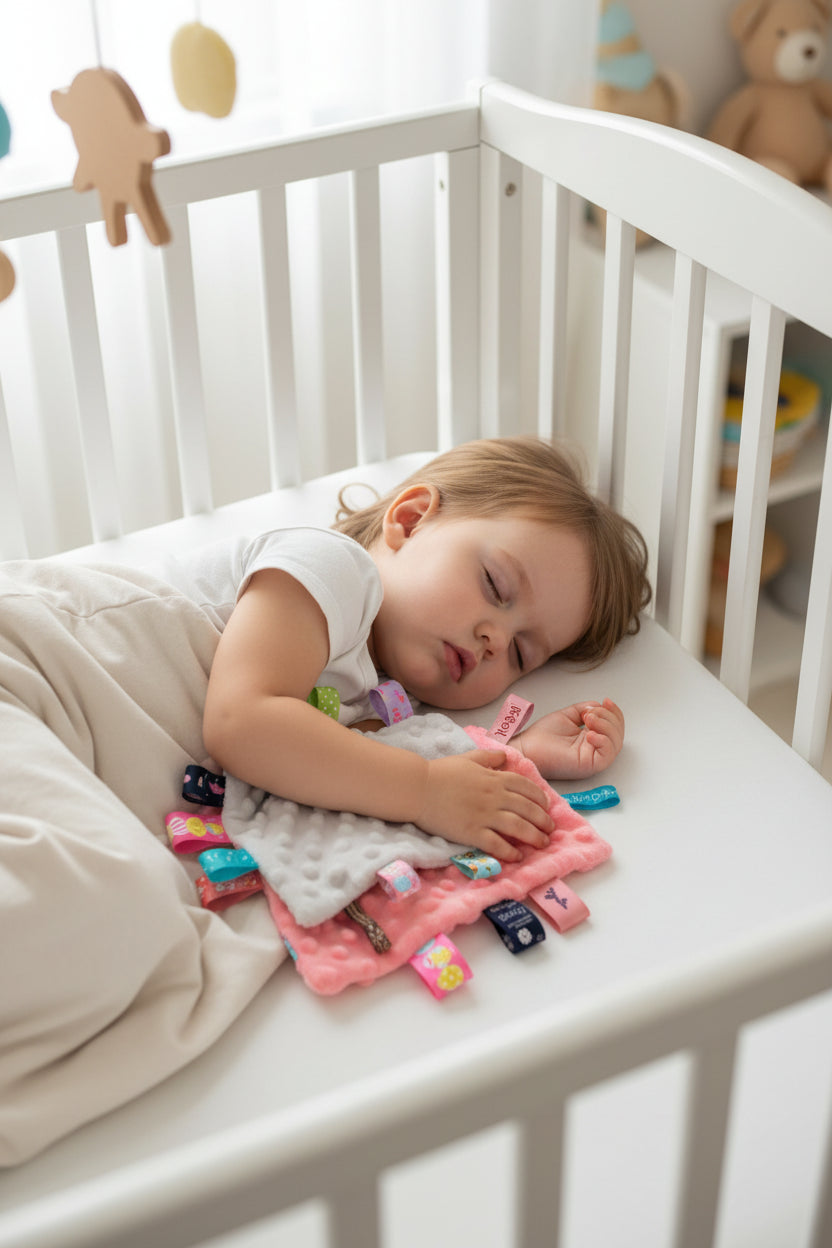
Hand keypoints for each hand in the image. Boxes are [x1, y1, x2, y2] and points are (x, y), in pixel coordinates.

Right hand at [417, 749, 553, 860]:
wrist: (418, 787)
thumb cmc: (441, 772)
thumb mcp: (468, 758)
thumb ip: (488, 757)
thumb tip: (504, 757)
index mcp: (494, 778)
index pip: (526, 787)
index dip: (540, 798)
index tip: (546, 806)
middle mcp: (495, 796)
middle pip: (528, 809)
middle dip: (543, 820)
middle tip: (550, 828)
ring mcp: (485, 815)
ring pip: (518, 827)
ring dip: (534, 836)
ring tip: (542, 843)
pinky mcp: (472, 832)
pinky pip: (497, 844)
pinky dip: (510, 851)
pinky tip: (517, 856)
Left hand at [515, 699, 623, 780]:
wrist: (528, 747)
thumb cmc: (542, 736)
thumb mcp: (568, 715)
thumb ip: (586, 709)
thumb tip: (599, 706)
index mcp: (590, 737)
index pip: (613, 726)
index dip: (614, 712)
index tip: (606, 701)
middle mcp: (594, 748)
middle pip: (617, 734)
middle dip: (609, 718)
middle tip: (591, 713)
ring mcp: (592, 757)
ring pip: (615, 743)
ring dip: (606, 726)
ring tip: (589, 719)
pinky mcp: (589, 766)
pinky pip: (607, 755)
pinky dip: (603, 741)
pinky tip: (589, 734)